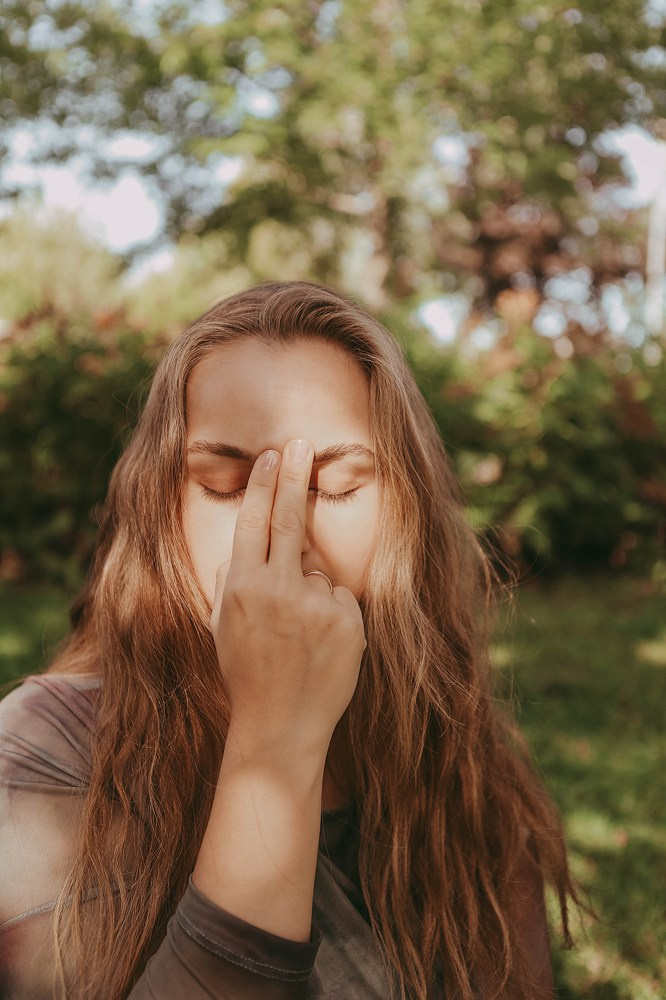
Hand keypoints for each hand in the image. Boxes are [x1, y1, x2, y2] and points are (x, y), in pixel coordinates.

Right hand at [211, 439, 365, 766]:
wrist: (281, 725)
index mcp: (243, 587)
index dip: (262, 484)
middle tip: (297, 442)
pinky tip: (318, 643)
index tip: (271, 456)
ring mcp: (316, 604)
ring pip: (318, 569)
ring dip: (310, 587)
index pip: (252, 521)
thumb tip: (245, 543)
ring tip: (296, 633)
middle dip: (292, 476)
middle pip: (288, 519)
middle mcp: (278, 589)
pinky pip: (340, 596)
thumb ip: (230, 580)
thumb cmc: (247, 673)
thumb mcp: (222, 625)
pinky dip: (331, 610)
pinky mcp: (348, 620)